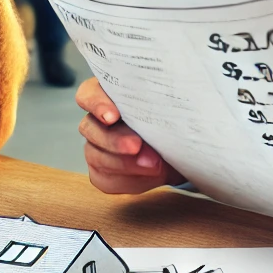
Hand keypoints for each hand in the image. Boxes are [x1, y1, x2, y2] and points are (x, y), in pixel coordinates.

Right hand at [75, 77, 183, 192]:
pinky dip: (128, 178)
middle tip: (136, 146)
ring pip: (94, 155)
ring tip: (153, 164)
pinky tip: (148, 175)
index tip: (113, 116)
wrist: (183, 147)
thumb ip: (159, 102)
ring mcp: (97, 146)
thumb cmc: (173, 118)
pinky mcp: (102, 171)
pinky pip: (105, 178)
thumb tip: (161, 105)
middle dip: (114, 140)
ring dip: (123, 162)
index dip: (96, 103)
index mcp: (109, 95)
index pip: (88, 94)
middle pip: (89, 127)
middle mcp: (98, 120)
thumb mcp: (170, 105)